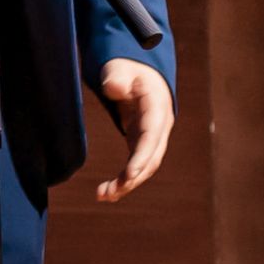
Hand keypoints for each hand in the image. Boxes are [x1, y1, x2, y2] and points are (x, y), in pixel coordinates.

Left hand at [95, 58, 173, 202]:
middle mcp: (159, 127)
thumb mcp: (121, 68)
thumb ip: (117, 77)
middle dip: (133, 177)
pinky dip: (124, 179)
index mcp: (156, 108)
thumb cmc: (128, 68)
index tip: (130, 173)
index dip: (143, 155)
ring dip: (127, 183)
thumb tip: (114, 88)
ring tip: (104, 196)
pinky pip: (136, 165)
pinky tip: (107, 191)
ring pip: (145, 166)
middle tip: (111, 192)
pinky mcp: (141, 142)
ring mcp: (152, 137)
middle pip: (151, 157)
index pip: (152, 136)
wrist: (139, 72)